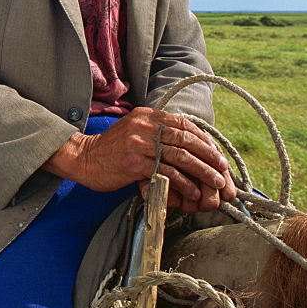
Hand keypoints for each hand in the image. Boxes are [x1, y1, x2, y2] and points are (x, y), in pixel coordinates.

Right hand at [43, 107, 235, 212]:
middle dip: (209, 156)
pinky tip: (193, 192)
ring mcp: (139, 143)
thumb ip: (157, 133)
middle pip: (186, 139)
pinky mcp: (135, 162)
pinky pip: (167, 172)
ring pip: (181, 156)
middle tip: (223, 170)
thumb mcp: (134, 131)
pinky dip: (184, 183)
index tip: (217, 155)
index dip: (204, 140)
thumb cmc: (112, 150)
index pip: (184, 124)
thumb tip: (188, 144)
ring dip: (203, 171)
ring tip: (215, 183)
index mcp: (147, 115)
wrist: (84, 159)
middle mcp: (144, 125)